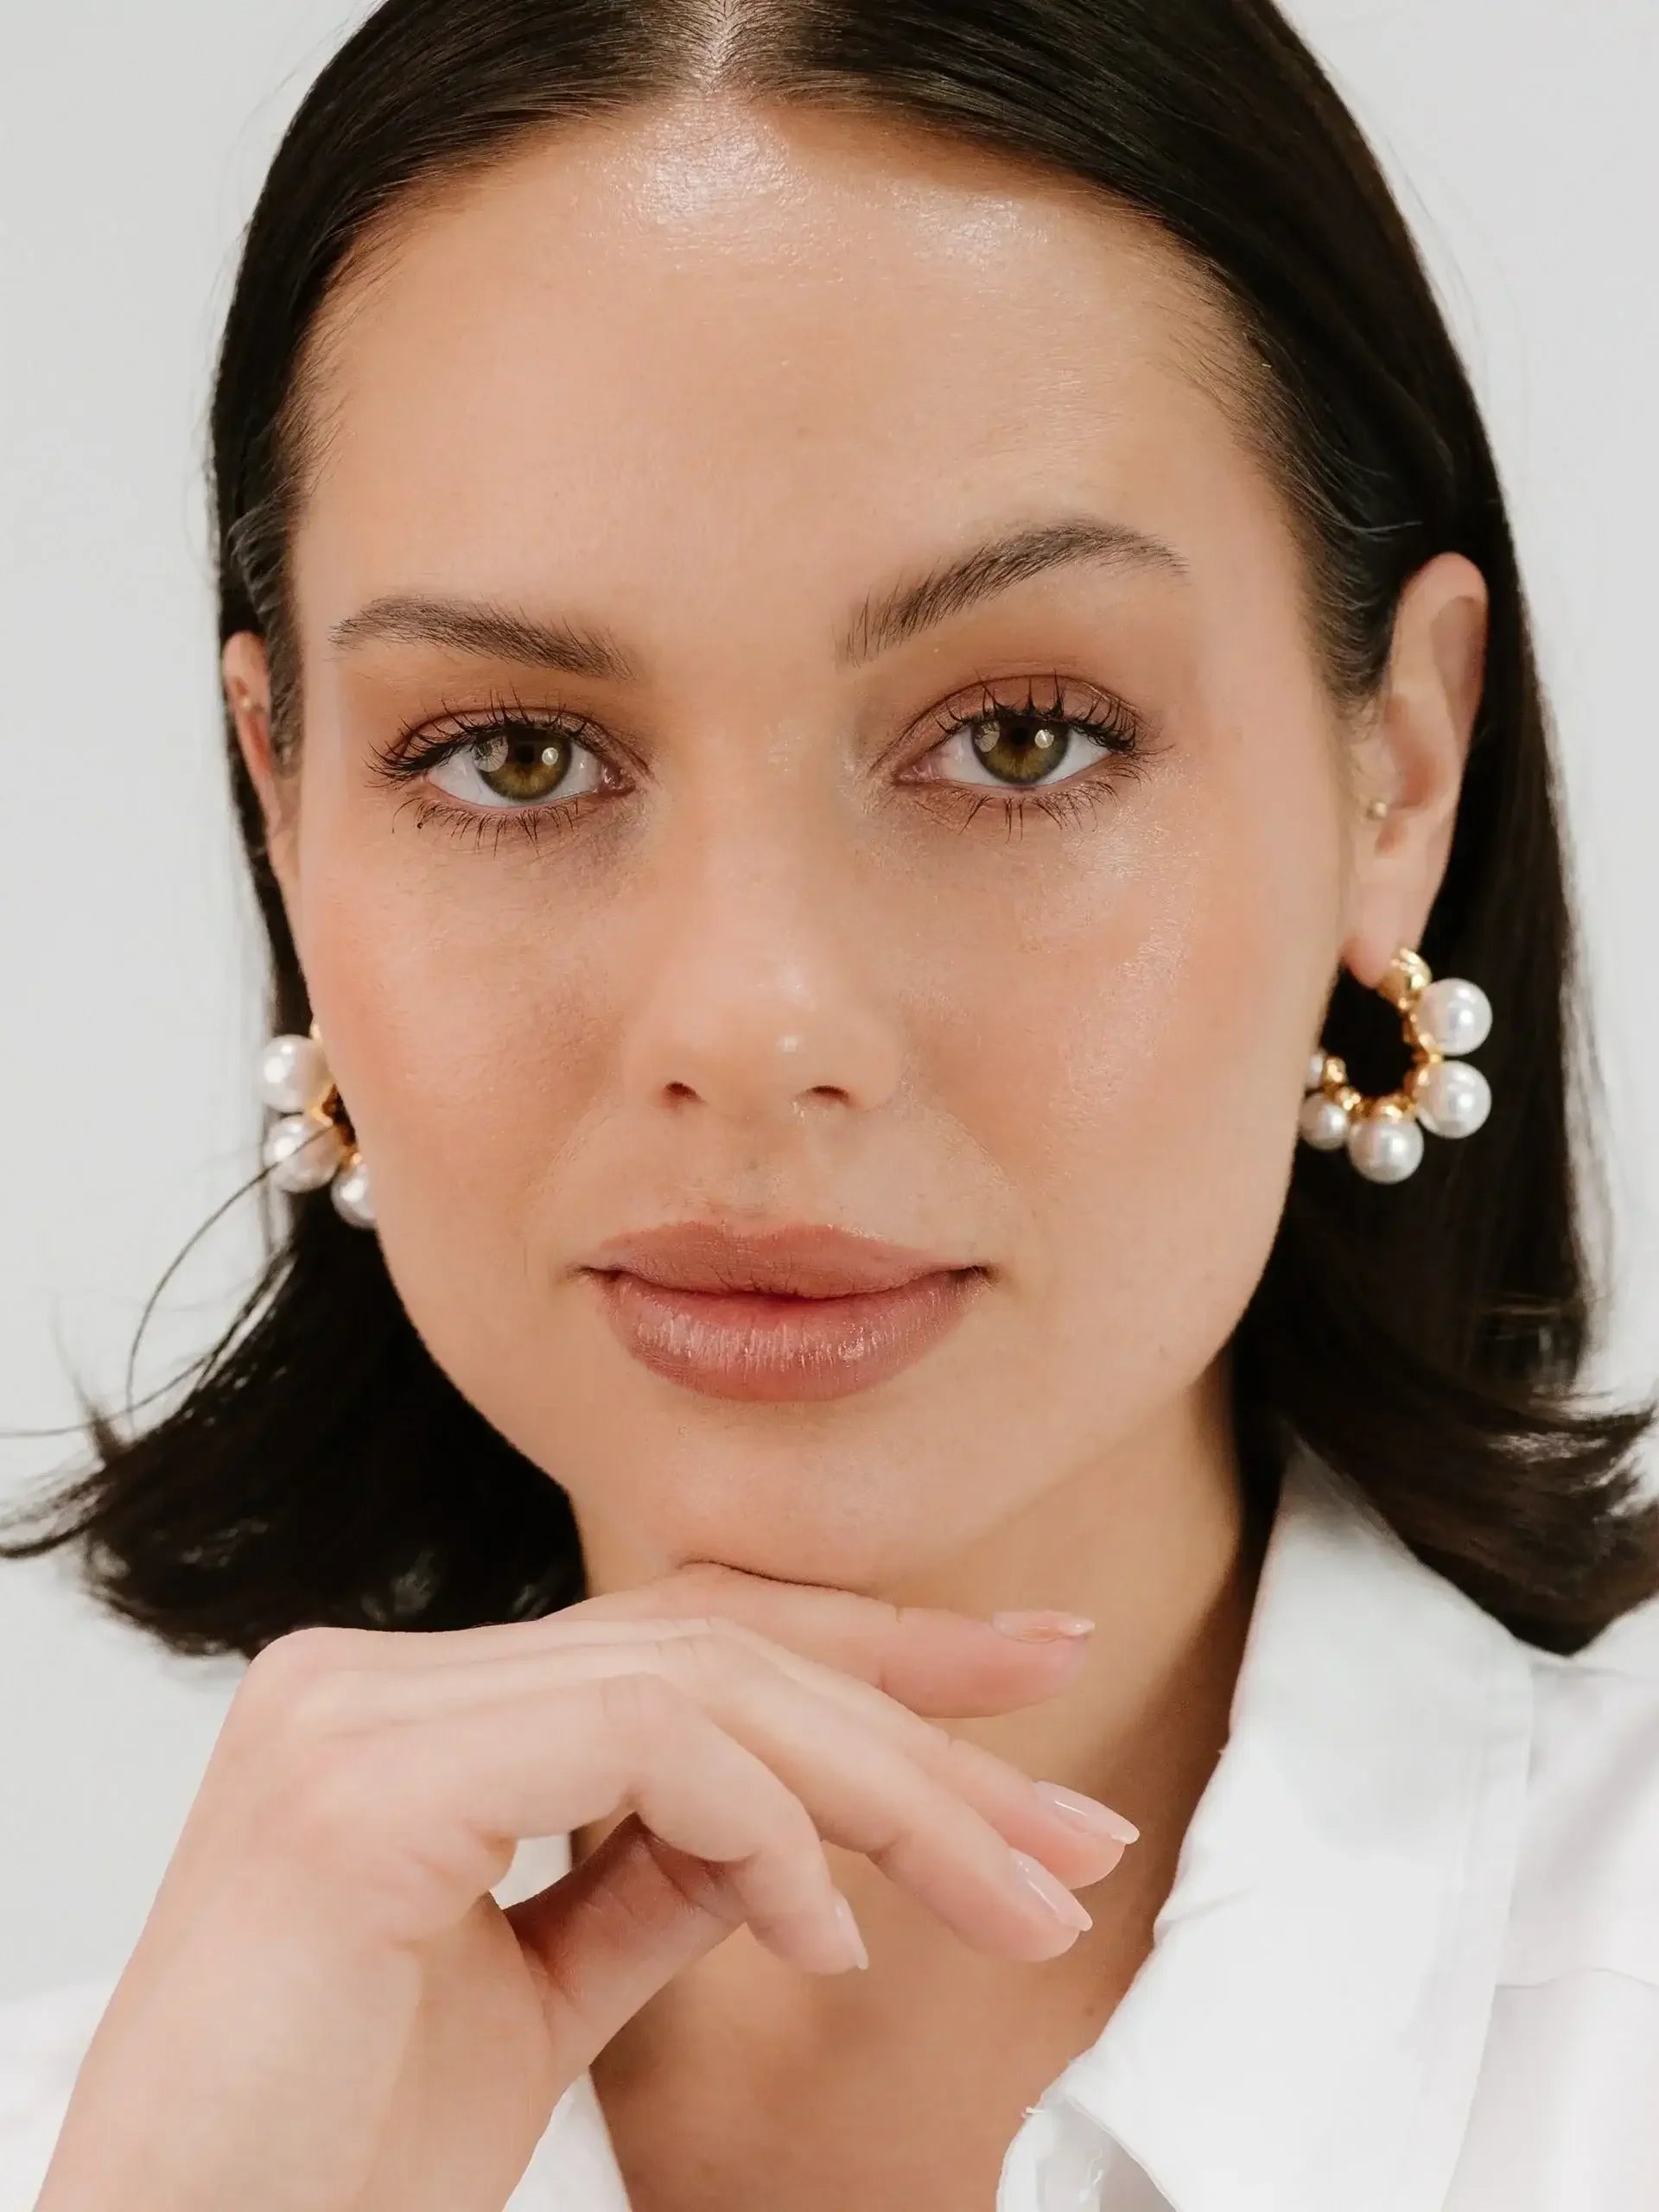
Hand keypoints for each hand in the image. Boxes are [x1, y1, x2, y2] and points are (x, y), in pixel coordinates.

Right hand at [35, 1566, 1134, 2211]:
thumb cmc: (323, 2164)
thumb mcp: (532, 2001)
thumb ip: (645, 1882)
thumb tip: (792, 1834)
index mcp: (413, 1708)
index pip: (680, 1635)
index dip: (868, 1651)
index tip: (1029, 1677)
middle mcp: (376, 1673)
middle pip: (714, 1647)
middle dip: (919, 1730)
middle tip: (1072, 1823)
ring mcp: (358, 1710)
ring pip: (701, 1683)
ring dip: (887, 1792)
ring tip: (1011, 1895)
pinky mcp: (356, 1781)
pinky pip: (633, 1745)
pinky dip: (764, 1834)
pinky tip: (828, 1941)